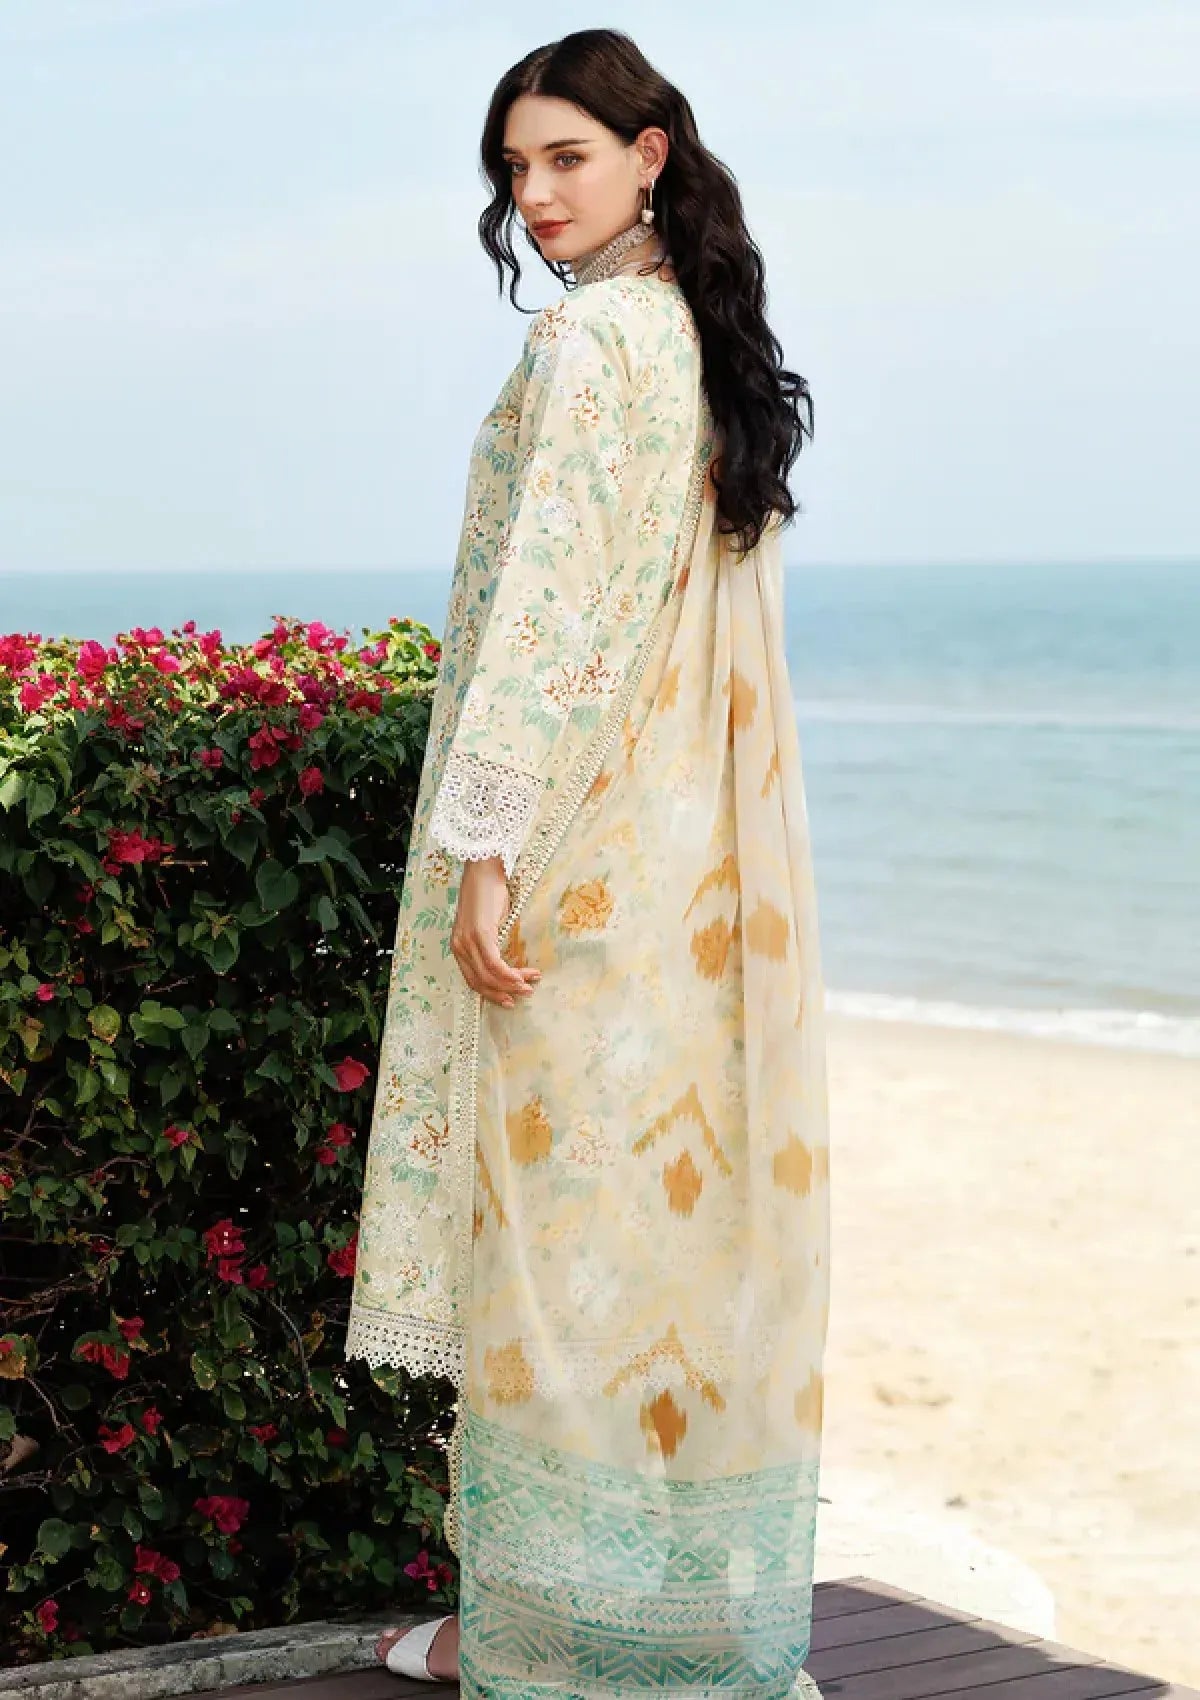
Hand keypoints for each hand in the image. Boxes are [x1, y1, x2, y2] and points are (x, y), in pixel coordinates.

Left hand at [450, 856, 541, 1007]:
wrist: (484, 871)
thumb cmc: (487, 895)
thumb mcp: (486, 926)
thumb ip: (489, 945)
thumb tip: (505, 962)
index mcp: (458, 948)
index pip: (473, 980)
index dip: (492, 993)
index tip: (509, 998)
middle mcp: (459, 948)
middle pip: (480, 982)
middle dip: (504, 992)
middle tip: (524, 994)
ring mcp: (468, 942)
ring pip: (488, 976)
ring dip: (511, 983)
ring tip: (529, 984)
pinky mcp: (480, 934)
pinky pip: (494, 963)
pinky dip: (509, 974)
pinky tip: (522, 976)